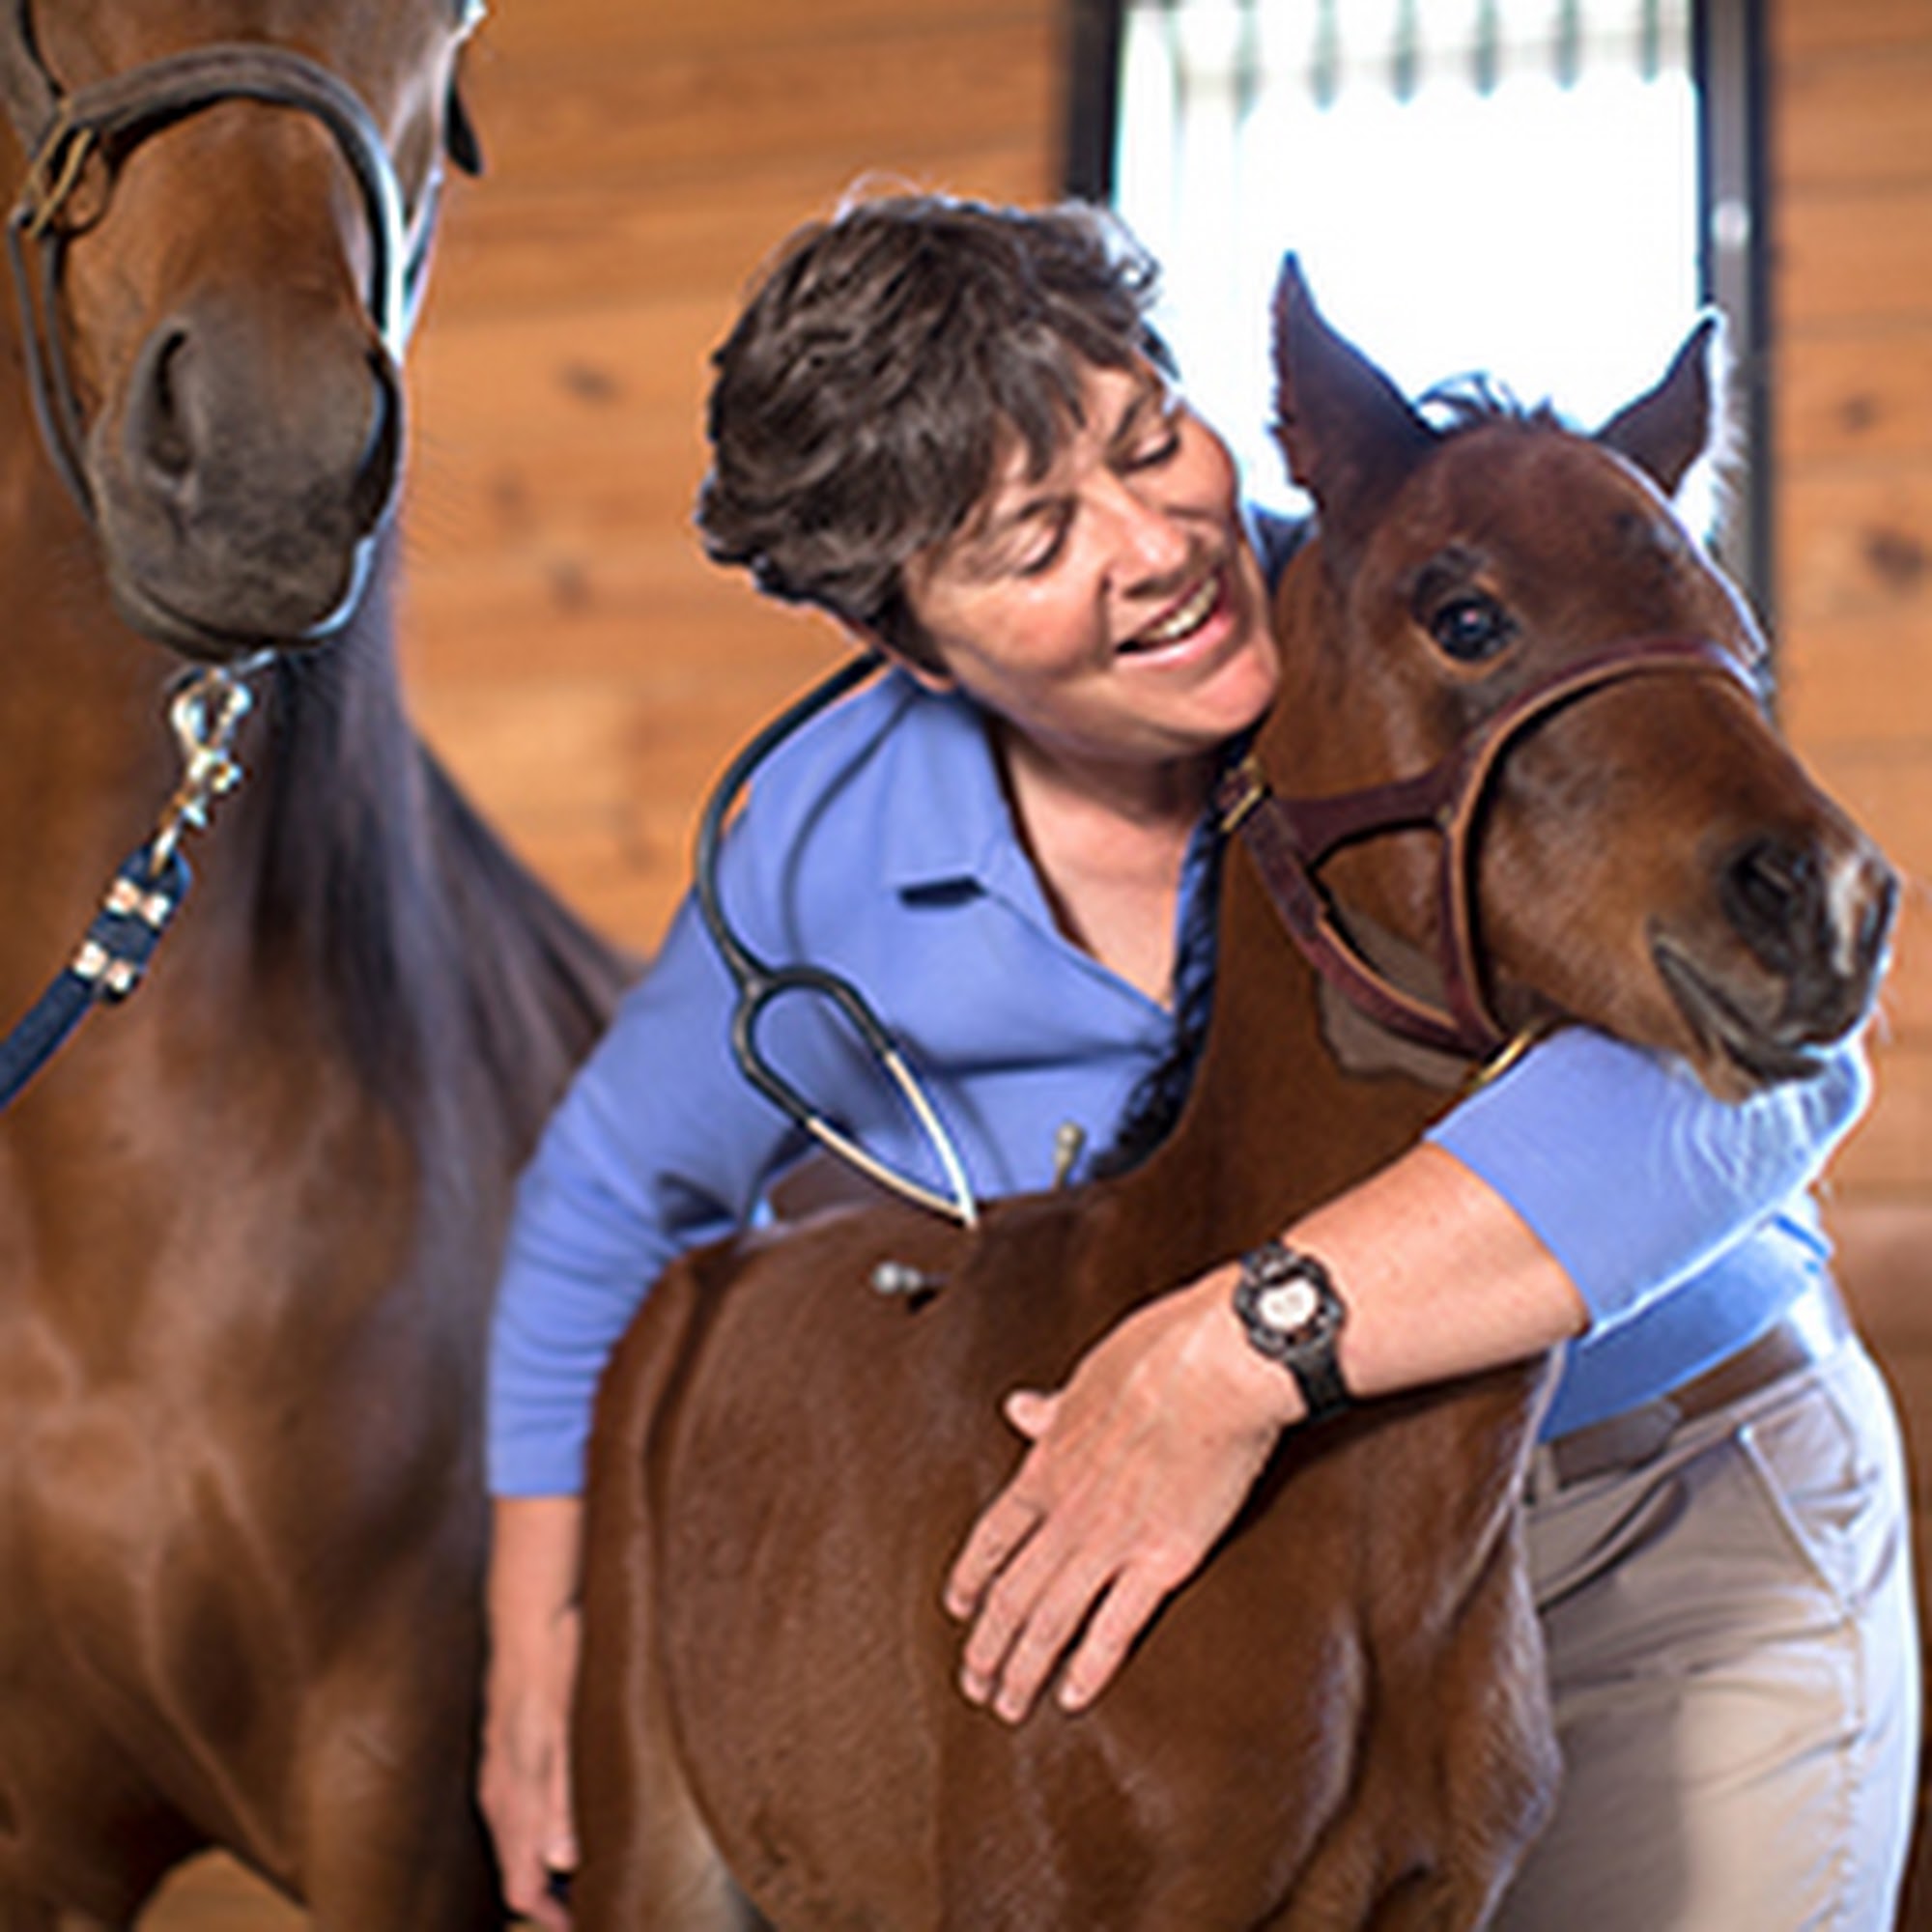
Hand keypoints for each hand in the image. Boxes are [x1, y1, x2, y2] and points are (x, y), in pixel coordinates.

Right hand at [480, 1602, 580, 1929]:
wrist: (529, 1614)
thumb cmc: (553, 1669)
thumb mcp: (564, 1734)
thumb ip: (560, 1798)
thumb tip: (561, 1861)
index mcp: (512, 1793)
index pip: (520, 1882)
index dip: (548, 1913)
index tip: (579, 1924)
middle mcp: (499, 1788)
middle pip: (513, 1866)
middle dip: (543, 1897)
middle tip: (579, 1909)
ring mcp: (497, 1766)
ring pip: (511, 1838)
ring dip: (537, 1864)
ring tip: (572, 1876)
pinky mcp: (503, 1746)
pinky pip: (510, 1807)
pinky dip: (530, 1831)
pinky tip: (554, 1821)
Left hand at [942, 1269, 1296, 1724]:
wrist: (1216, 1365)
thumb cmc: (1159, 1354)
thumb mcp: (1089, 1376)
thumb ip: (1054, 1409)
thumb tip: (1019, 1408)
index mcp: (1047, 1466)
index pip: (992, 1537)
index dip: (970, 1580)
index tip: (959, 1610)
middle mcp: (1067, 1513)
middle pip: (1011, 1593)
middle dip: (987, 1645)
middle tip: (974, 1683)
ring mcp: (1110, 1541)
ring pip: (1049, 1619)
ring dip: (1023, 1668)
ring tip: (1009, 1704)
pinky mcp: (1163, 1559)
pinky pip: (1115, 1627)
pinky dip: (1088, 1667)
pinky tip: (1071, 1697)